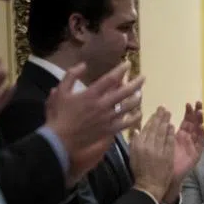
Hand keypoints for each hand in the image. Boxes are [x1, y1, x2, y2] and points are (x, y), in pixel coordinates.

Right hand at [45, 61, 145, 184]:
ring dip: (137, 99)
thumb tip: (83, 65)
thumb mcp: (61, 91)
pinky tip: (139, 113)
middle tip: (143, 78)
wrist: (61, 139)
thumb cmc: (60, 114)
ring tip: (141, 93)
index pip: (110, 79)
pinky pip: (126, 123)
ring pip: (128, 107)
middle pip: (124, 92)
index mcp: (91, 94)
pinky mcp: (110, 130)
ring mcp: (108, 118)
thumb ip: (71, 75)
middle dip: (136, 83)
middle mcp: (102, 105)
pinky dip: (134, 118)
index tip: (128, 64)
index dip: (121, 70)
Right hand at [129, 107, 175, 199]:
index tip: (155, 112)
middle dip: (159, 117)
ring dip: (165, 122)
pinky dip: (170, 133)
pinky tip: (172, 126)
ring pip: (162, 133)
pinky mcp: (167, 156)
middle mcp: (147, 145)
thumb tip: (136, 129)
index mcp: (138, 145)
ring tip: (168, 114)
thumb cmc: (140, 170)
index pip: (146, 129)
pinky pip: (169, 142)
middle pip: (154, 128)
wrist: (149, 185)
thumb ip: (134, 141)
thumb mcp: (133, 155)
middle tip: (164, 108)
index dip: (151, 119)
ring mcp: (158, 150)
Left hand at [165, 101, 203, 201]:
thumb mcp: (155, 145)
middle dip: (196, 113)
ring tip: (200, 112)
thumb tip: (148, 124)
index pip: (185, 120)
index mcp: (178, 135)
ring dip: (200, 122)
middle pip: (194, 123)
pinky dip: (202, 136)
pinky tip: (202, 127)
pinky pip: (200, 144)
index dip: (187, 112)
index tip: (188, 103)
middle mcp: (187, 139)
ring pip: (199, 131)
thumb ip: (155, 135)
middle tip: (198, 103)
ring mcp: (192, 146)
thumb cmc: (158, 162)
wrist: (163, 178)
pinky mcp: (195, 155)